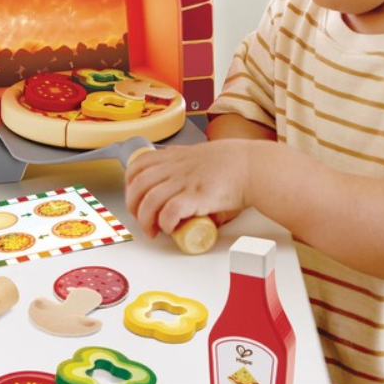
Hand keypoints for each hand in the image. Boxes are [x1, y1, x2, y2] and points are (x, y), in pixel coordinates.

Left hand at [124, 141, 255, 238]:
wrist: (254, 167)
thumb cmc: (233, 163)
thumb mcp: (201, 153)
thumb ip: (184, 161)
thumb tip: (172, 173)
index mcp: (176, 156)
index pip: (138, 165)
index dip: (129, 183)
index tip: (134, 197)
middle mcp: (177, 167)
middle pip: (139, 185)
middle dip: (133, 206)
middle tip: (141, 219)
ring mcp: (186, 181)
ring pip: (150, 200)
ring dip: (146, 220)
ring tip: (153, 230)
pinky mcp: (197, 196)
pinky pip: (170, 211)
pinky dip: (165, 222)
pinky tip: (171, 228)